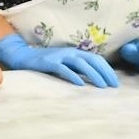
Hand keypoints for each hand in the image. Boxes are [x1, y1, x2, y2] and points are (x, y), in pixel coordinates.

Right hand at [0, 34, 116, 87]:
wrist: (22, 56)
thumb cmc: (45, 63)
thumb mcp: (65, 63)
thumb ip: (77, 68)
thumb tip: (94, 79)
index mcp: (75, 52)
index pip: (96, 59)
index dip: (107, 69)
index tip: (115, 82)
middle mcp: (69, 52)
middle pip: (92, 60)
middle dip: (105, 73)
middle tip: (113, 86)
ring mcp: (59, 56)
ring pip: (81, 63)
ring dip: (93, 74)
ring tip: (101, 86)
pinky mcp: (48, 62)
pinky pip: (63, 69)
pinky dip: (73, 76)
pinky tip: (80, 84)